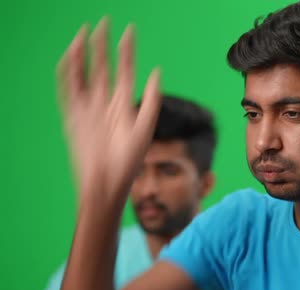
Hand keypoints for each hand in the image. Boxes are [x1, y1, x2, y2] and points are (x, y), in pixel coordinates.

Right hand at [57, 18, 160, 201]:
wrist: (106, 183)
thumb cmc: (129, 162)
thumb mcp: (144, 129)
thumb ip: (152, 100)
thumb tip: (158, 71)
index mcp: (125, 105)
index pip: (126, 70)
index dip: (127, 50)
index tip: (129, 30)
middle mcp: (107, 103)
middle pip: (104, 67)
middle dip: (104, 45)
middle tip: (104, 22)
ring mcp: (89, 108)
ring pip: (85, 74)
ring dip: (83, 55)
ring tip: (84, 33)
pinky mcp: (74, 117)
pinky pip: (69, 89)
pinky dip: (68, 73)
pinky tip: (69, 56)